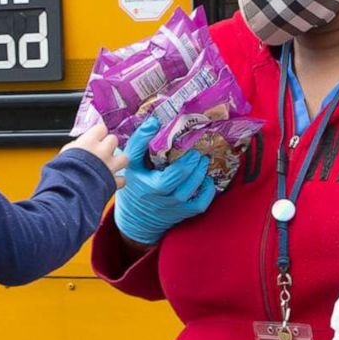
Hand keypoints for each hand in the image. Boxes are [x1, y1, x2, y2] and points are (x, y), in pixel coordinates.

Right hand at [64, 121, 128, 188]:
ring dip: (119, 161)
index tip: (96, 137)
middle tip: (102, 151)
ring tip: (112, 164)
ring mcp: (110, 166)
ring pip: (124, 157)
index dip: (99, 134)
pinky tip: (112, 181)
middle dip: (109, 145)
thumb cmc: (62, 172)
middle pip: (114, 140)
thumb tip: (80, 144)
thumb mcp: (65, 153)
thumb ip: (77, 146)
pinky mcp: (113, 181)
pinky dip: (118, 181)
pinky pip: (122, 179)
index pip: (101, 128)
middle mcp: (102, 152)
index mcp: (89, 142)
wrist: (69, 191)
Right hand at [112, 117, 215, 245]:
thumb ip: (139, 144)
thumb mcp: (131, 165)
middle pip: (168, 180)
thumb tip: (154, 121)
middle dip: (185, 163)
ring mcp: (166, 206)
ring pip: (185, 192)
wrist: (136, 218)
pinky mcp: (180, 213)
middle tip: (195, 151)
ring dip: (198, 174)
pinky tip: (207, 179)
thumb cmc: (136, 184)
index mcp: (135, 175)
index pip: (135, 156)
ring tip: (203, 160)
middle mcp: (149, 192)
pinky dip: (206, 192)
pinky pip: (198, 205)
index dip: (143, 138)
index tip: (154, 123)